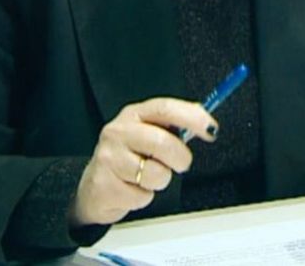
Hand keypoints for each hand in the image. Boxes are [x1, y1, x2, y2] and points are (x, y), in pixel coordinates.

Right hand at [68, 97, 216, 228]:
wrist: (94, 186)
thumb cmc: (128, 157)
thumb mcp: (147, 134)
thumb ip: (173, 126)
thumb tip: (204, 122)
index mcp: (134, 114)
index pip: (165, 108)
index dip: (192, 117)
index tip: (211, 129)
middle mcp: (118, 131)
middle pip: (163, 143)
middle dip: (180, 158)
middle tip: (180, 164)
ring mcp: (109, 157)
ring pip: (156, 173)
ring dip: (160, 180)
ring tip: (146, 176)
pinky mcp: (105, 184)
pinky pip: (142, 196)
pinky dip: (144, 197)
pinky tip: (132, 188)